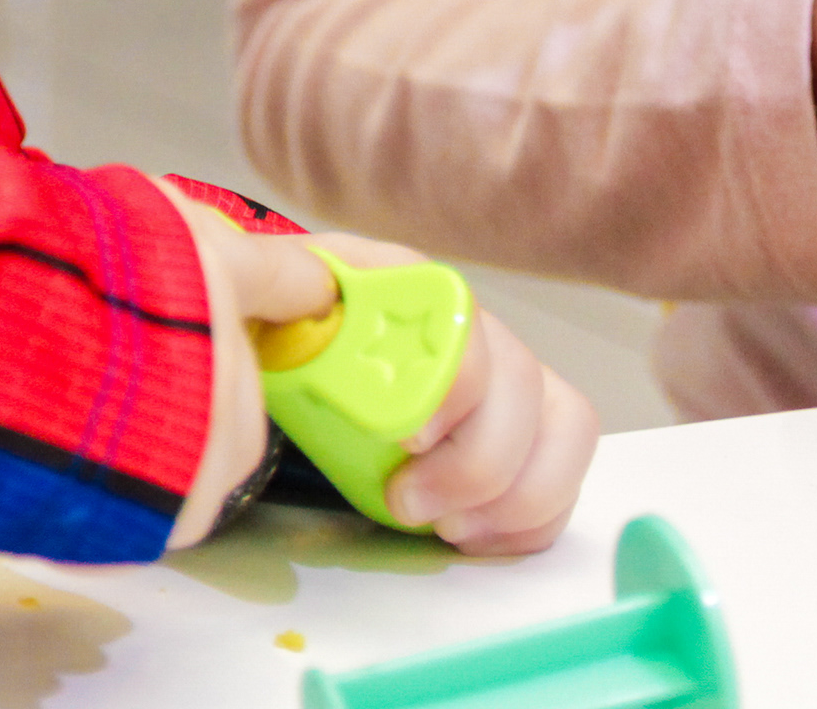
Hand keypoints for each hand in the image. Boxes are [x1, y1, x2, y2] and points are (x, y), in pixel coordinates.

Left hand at [155, 191, 594, 555]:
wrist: (285, 361)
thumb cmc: (274, 334)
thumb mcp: (253, 302)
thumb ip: (264, 286)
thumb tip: (281, 285)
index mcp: (401, 282)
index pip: (459, 315)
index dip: (450, 381)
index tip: (406, 441)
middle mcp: (466, 324)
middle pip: (523, 381)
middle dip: (476, 463)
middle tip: (410, 506)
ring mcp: (500, 377)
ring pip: (563, 425)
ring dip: (514, 494)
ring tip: (447, 528)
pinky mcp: (517, 432)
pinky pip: (563, 470)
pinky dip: (531, 516)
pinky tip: (472, 535)